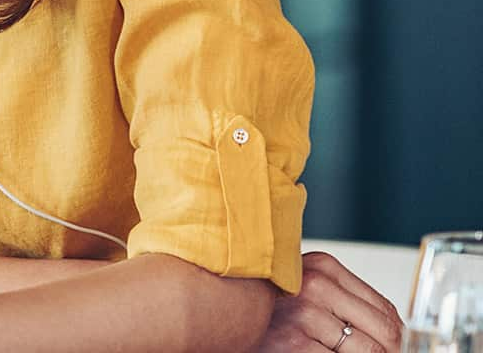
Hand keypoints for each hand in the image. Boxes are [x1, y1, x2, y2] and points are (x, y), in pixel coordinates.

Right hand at [257, 251, 404, 351]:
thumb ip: (343, 299)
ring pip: (367, 352)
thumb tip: (396, 330)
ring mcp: (304, 315)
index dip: (396, 336)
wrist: (214, 311)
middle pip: (385, 332)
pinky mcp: (294, 344)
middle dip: (387, 352)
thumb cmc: (263, 305)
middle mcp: (315, 285)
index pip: (386, 308)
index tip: (394, 347)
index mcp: (323, 266)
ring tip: (338, 351)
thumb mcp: (304, 289)